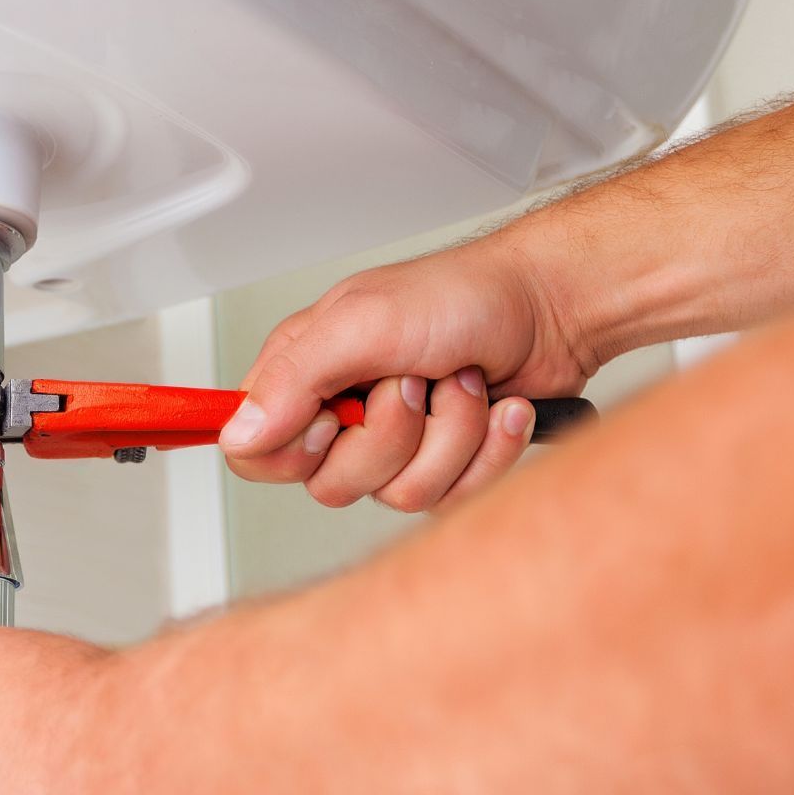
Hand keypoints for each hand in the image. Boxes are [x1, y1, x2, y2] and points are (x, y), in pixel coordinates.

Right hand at [220, 240, 590, 510]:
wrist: (553, 308)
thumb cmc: (464, 296)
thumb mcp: (363, 322)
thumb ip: (293, 379)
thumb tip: (240, 433)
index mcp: (305, 372)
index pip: (254, 452)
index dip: (292, 452)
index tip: (333, 418)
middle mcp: (343, 411)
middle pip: (331, 485)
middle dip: (391, 437)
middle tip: (413, 383)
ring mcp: (395, 443)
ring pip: (398, 496)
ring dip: (449, 437)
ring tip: (463, 384)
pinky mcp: (444, 464)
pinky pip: (451, 498)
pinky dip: (487, 450)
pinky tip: (497, 408)